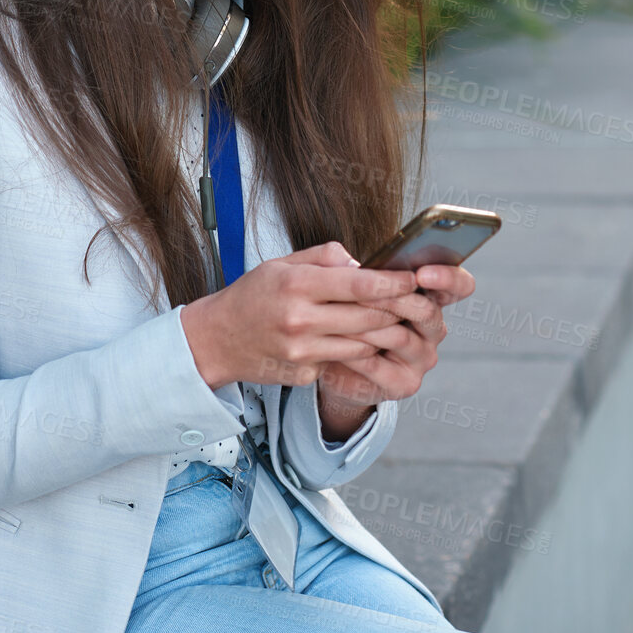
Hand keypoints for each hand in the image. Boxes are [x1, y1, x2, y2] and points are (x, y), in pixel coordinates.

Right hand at [178, 242, 422, 390]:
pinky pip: (343, 360)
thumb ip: (326, 258)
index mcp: (297, 285)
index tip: (413, 278)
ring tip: (393, 319)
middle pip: (369, 317)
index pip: (361, 284)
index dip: (394, 282)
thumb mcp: (283, 263)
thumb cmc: (253, 295)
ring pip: (363, 344)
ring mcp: (302, 352)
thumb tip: (364, 264)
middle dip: (397, 309)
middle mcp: (300, 320)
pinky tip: (358, 339)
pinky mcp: (303, 374)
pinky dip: (356, 350)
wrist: (218, 338)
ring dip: (382, 332)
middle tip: (413, 300)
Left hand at [317, 262, 475, 410]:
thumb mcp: (357, 288)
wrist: (340, 365)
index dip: (447, 278)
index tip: (422, 273)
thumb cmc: (350, 316)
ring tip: (339, 314)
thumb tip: (353, 263)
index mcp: (431, 298)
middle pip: (426, 310)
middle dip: (392, 298)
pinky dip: (354, 351)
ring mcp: (423, 358)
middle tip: (362, 292)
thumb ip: (362, 272)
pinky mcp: (405, 383)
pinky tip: (336, 340)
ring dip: (367, 324)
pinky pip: (378, 364)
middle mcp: (434, 329)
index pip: (459, 286)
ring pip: (400, 337)